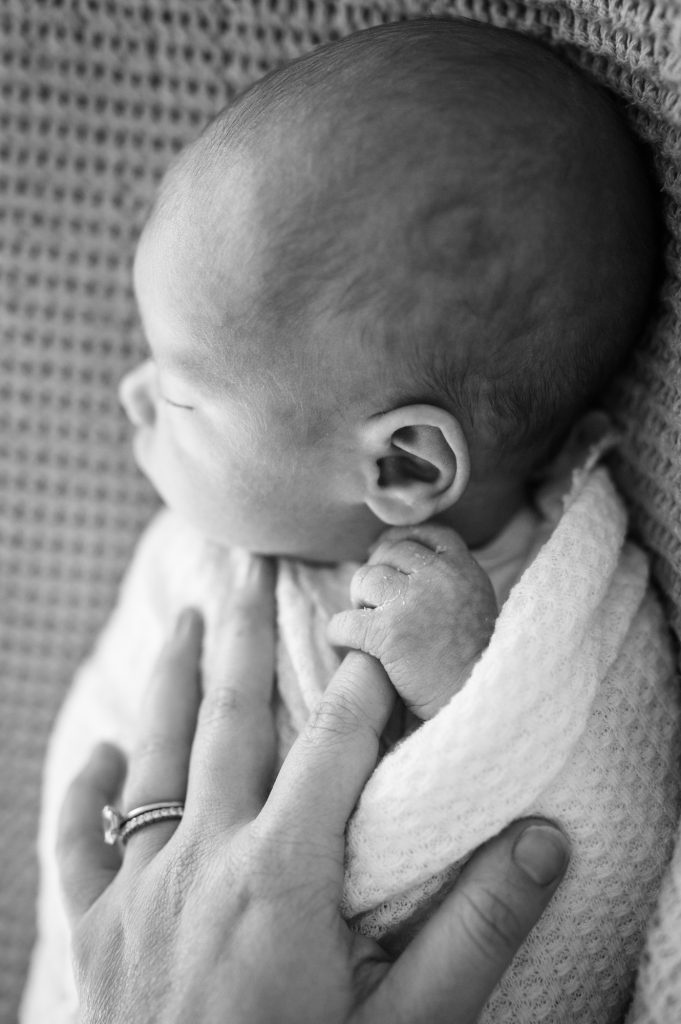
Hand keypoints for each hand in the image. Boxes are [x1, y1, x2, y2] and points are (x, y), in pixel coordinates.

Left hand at [58, 556, 568, 1023]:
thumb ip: (474, 930)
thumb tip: (542, 842)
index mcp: (282, 877)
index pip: (332, 746)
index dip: (362, 684)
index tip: (376, 636)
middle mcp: (203, 863)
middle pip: (228, 721)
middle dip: (244, 637)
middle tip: (250, 569)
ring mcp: (139, 894)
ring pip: (154, 758)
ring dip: (171, 681)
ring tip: (185, 618)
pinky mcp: (96, 934)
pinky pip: (79, 845)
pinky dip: (85, 793)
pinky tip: (98, 753)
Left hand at [328, 523, 497, 719]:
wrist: (474, 701)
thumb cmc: (472, 663)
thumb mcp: (475, 605)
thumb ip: (449, 580)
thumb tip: (403, 558)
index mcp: (463, 569)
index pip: (426, 535)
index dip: (401, 540)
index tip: (385, 554)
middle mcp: (439, 577)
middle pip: (389, 553)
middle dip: (376, 573)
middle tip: (371, 600)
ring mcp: (411, 602)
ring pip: (364, 579)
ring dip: (358, 600)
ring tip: (363, 622)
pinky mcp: (387, 633)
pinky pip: (345, 620)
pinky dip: (338, 632)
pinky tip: (343, 644)